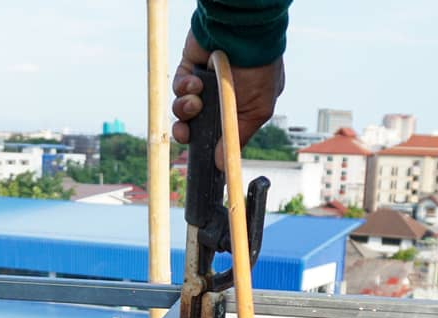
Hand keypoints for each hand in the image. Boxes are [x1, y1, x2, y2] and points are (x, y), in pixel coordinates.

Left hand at [171, 31, 283, 153]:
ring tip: (195, 100)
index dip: (208, 146)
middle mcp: (221, 99)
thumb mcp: (257, 110)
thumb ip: (236, 138)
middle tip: (187, 132)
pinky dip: (183, 89)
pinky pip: (178, 88)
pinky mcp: (189, 70)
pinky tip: (194, 82)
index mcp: (240, 110)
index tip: (201, 158)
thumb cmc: (258, 69)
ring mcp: (205, 84)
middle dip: (188, 132)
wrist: (242, 31)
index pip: (219, 135)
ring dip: (185, 109)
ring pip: (184, 109)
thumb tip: (222, 165)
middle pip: (196, 126)